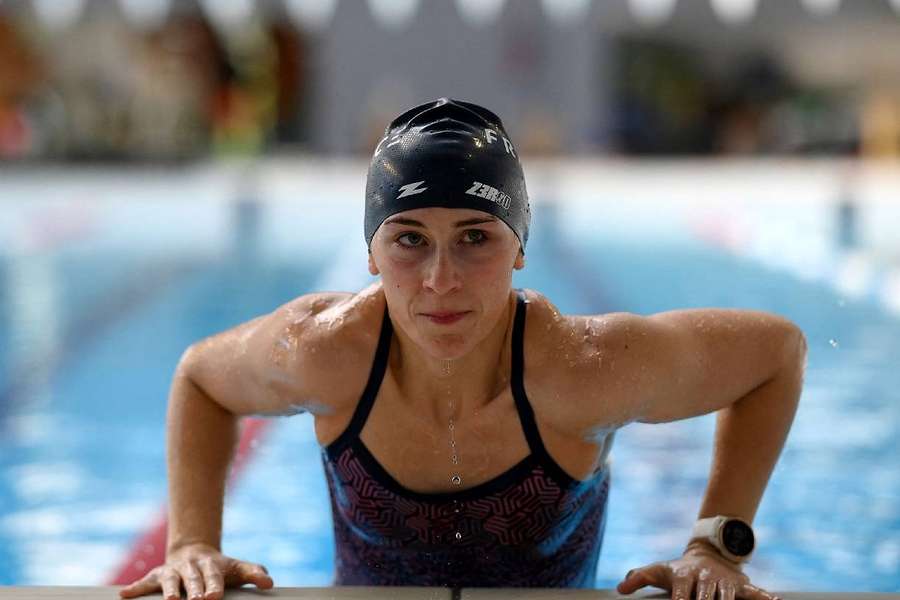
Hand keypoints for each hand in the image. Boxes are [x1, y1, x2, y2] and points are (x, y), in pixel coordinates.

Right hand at [118, 543, 272, 599]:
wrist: (196, 551)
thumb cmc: (219, 568)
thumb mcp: (237, 568)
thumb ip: (254, 573)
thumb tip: (269, 582)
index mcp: (212, 565)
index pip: (214, 578)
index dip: (214, 587)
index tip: (214, 597)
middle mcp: (191, 567)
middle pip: (192, 580)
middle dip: (193, 590)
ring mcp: (173, 570)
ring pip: (169, 580)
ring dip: (168, 590)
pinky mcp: (157, 575)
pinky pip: (145, 581)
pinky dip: (135, 587)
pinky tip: (124, 594)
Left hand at [616, 540, 781, 599]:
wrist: (708, 552)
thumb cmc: (678, 569)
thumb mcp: (658, 570)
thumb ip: (639, 577)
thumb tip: (621, 588)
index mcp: (684, 576)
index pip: (681, 596)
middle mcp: (705, 578)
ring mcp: (725, 581)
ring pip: (729, 599)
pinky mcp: (742, 584)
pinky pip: (756, 592)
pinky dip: (765, 597)